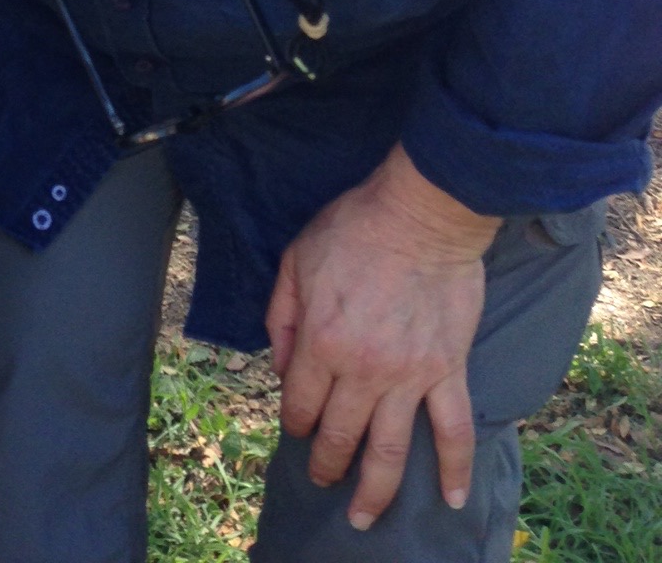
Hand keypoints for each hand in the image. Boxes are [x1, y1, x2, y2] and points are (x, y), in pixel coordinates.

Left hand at [266, 143, 499, 531]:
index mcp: (320, 341)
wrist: (421, 215)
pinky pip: (454, 430)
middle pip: (339, 435)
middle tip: (322, 479)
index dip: (293, 421)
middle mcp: (362, 370)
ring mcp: (409, 376)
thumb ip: (281, 314)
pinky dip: (454, 469)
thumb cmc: (354, 228)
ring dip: (375, 491)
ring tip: (364, 518)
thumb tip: (280, 363)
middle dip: (325, 463)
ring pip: (389, 450)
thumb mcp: (296, 258)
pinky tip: (452, 500)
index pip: (299, 403)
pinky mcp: (447, 371)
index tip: (295, 427)